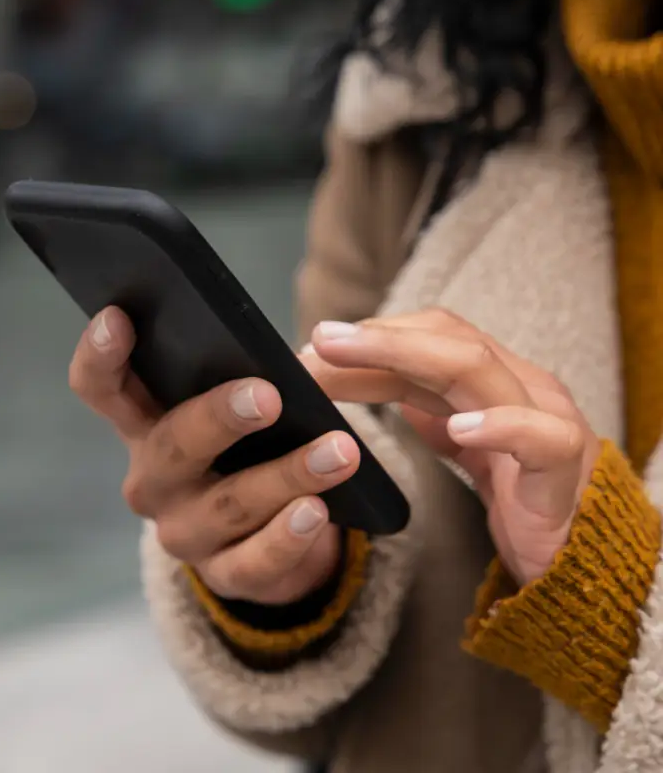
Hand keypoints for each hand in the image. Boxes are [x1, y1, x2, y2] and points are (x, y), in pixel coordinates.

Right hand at [69, 307, 358, 604]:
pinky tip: (316, 511)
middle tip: (268, 395)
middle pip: (171, 446)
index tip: (119, 317)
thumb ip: (241, 378)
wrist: (271, 534)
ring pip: (228, 504)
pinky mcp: (225, 575)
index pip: (101, 388)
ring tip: (337, 451)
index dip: (101, 354)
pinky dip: (288, 535)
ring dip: (287, 475)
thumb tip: (292, 353)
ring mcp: (184, 532)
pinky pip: (255, 561)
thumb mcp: (234, 410)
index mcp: (146, 426)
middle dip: (218, 418)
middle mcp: (153, 481)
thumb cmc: (249, 449)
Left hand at [303, 309, 601, 584]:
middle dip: (380, 337)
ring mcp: (546, 417)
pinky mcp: (565, 466)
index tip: (314, 348)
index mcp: (490, 377)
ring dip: (409, 357)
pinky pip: (542, 438)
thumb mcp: (452, 436)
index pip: (429, 337)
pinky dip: (501, 426)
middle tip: (320, 339)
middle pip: (448, 340)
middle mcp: (519, 384)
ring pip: (481, 370)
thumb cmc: (512, 489)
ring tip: (350, 357)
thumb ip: (415, 401)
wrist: (575, 553)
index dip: (372, 338)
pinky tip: (459, 429)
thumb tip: (348, 372)